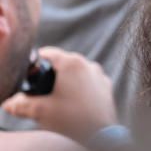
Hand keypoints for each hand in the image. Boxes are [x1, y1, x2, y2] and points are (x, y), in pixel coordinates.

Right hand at [2, 47, 116, 144]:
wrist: (100, 133)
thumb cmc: (71, 119)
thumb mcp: (39, 111)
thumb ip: (21, 104)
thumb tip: (10, 103)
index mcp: (71, 63)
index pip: (48, 53)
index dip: (35, 63)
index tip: (29, 75)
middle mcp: (88, 64)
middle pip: (62, 63)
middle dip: (49, 75)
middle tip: (40, 91)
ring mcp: (99, 74)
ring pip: (76, 73)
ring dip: (64, 82)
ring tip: (55, 100)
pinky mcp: (105, 86)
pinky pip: (87, 82)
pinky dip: (77, 88)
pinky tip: (70, 104)